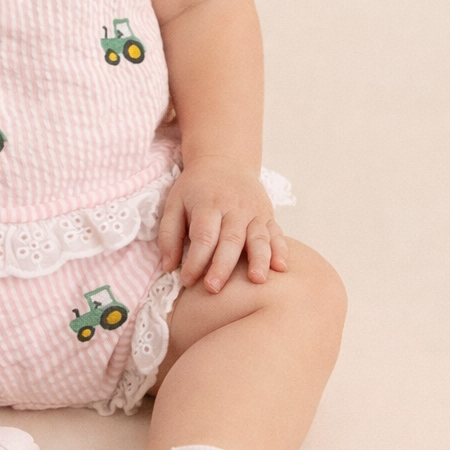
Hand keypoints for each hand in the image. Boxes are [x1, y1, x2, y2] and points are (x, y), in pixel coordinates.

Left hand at [158, 156, 287, 292]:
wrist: (225, 161)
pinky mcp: (268, 215)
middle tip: (214, 288)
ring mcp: (254, 212)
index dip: (195, 260)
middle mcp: (234, 208)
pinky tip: (281, 267)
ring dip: (258, 260)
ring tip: (257, 280)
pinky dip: (281, 250)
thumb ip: (169, 234)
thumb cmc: (196, 188)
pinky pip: (277, 233)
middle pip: (230, 240)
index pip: (203, 236)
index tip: (187, 281)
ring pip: (258, 238)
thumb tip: (169, 266)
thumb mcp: (174, 203)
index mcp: (208, 205)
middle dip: (222, 266)